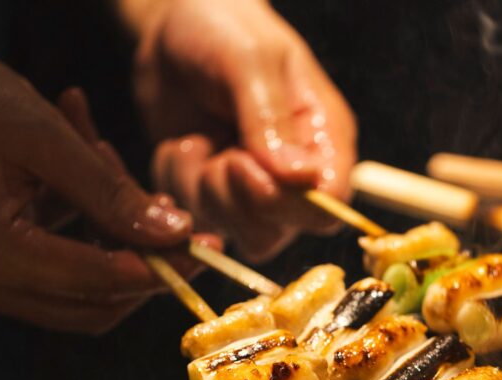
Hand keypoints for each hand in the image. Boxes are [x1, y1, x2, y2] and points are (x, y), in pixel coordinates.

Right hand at [0, 29, 217, 332]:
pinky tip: (85, 170)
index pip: (99, 281)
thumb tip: (174, 234)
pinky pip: (51, 270)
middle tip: (182, 222)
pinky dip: (83, 233)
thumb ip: (110, 191)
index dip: (162, 269)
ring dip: (114, 243)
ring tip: (110, 163)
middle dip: (146, 265)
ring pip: (77, 293)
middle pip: (92, 305)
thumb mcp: (40, 133)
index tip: (208, 250)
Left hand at [134, 0, 356, 261]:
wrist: (172, 24)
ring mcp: (256, 190)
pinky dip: (177, 187)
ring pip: (241, 234)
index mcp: (325, 140)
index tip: (243, 162)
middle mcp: (297, 175)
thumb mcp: (249, 60)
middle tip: (217, 152)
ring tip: (193, 142)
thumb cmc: (224, 29)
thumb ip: (270, 120)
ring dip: (203, 193)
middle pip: (284, 230)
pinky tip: (180, 146)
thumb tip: (300, 178)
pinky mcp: (216, 195)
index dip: (287, 202)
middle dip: (238, 198)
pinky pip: (198, 219)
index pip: (329, 206)